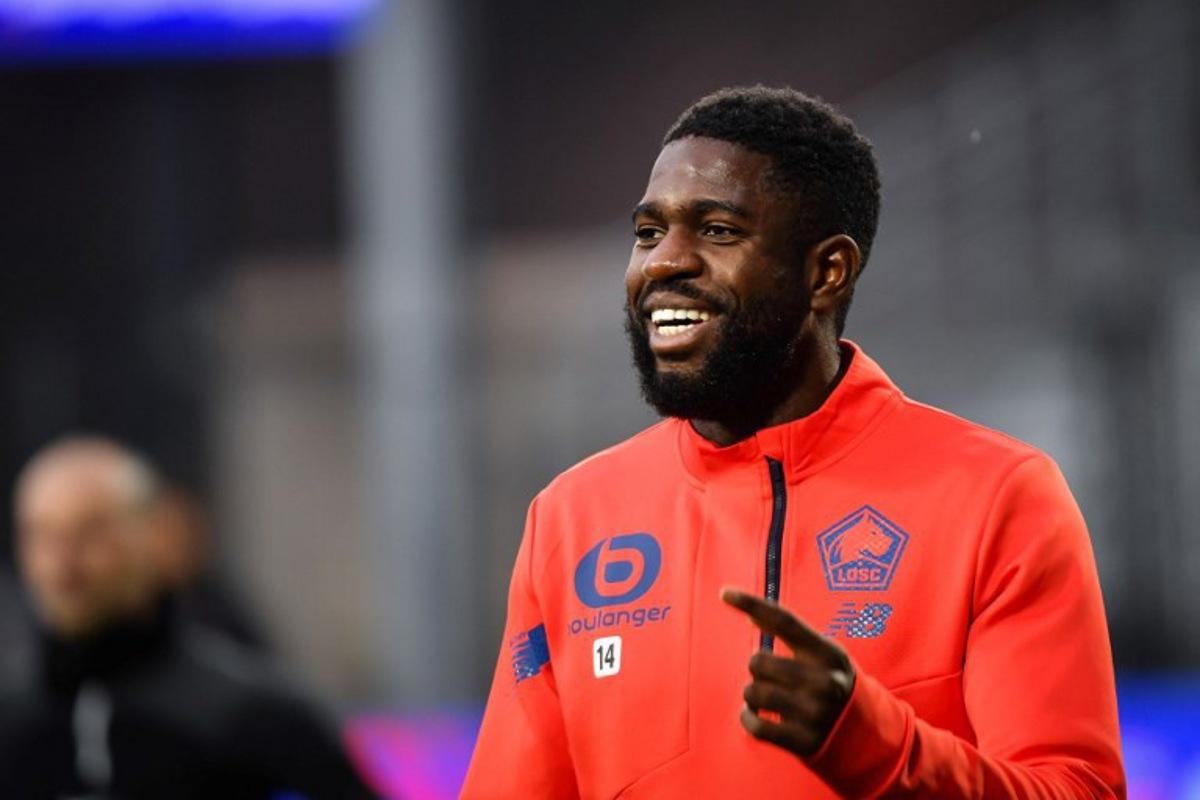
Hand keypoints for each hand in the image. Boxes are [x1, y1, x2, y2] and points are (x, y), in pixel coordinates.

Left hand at [721, 587, 855, 756]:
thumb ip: (793, 636)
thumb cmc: (832, 686)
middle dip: (758, 670)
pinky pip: (755, 725)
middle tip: (774, 679)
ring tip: (768, 700)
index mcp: (827, 653)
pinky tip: (757, 716)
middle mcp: (823, 681)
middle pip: (758, 661)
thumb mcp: (823, 656)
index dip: (752, 604)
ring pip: (753, 692)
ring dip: (752, 695)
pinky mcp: (804, 741)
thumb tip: (752, 616)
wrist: (865, 735)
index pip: (784, 620)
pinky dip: (748, 719)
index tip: (725, 593)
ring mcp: (814, 713)